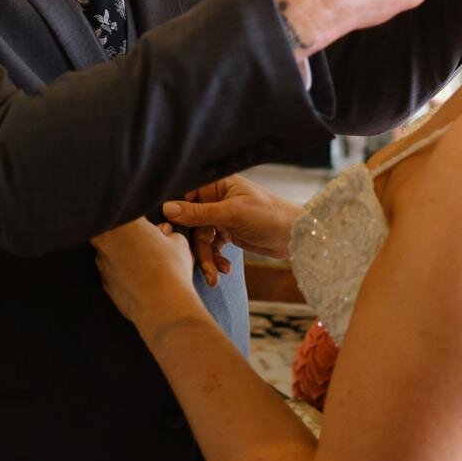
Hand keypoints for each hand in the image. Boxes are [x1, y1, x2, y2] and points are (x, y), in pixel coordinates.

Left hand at [93, 214, 201, 333]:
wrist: (162, 307)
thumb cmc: (172, 269)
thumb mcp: (178, 244)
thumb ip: (168, 233)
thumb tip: (165, 231)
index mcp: (124, 223)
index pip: (123, 210)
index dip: (133, 214)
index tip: (142, 219)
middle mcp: (106, 240)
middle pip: (110, 229)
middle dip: (124, 233)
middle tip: (143, 239)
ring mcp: (102, 263)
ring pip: (108, 252)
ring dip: (121, 253)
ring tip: (144, 262)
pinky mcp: (105, 285)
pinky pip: (112, 273)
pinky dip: (122, 273)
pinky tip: (139, 279)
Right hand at [163, 174, 294, 261]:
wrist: (295, 237)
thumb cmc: (268, 215)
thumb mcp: (232, 213)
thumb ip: (199, 212)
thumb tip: (167, 209)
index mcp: (217, 183)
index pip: (186, 194)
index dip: (175, 213)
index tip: (166, 230)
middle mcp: (216, 198)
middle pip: (190, 221)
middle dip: (194, 245)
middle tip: (192, 263)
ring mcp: (221, 216)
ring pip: (200, 237)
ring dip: (206, 258)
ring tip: (214, 277)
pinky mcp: (227, 232)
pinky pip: (212, 246)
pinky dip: (216, 259)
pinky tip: (225, 269)